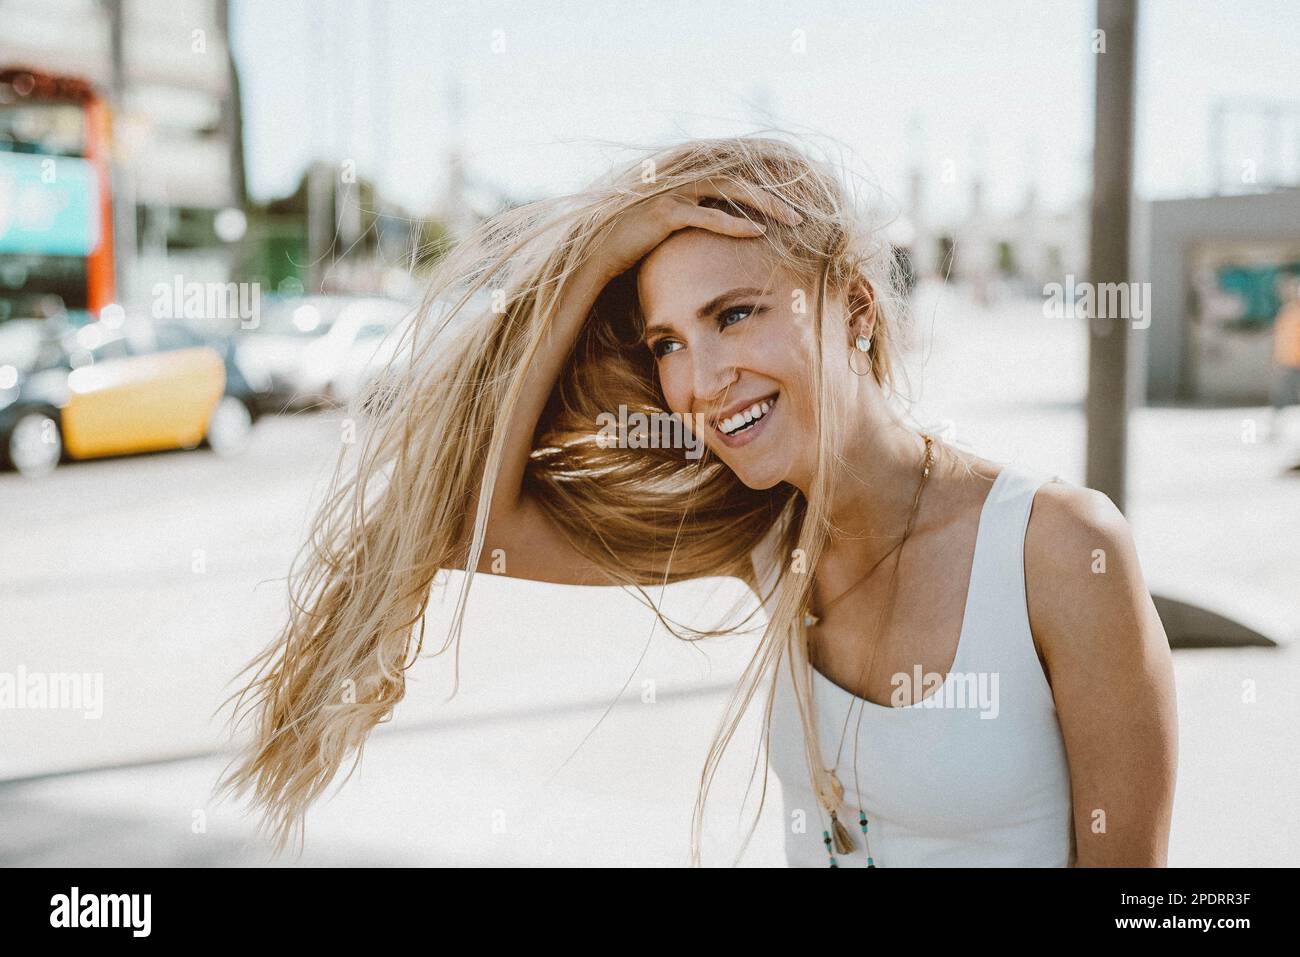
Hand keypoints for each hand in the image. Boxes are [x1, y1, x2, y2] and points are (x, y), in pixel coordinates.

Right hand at [588, 177, 802, 285]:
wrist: (597, 253)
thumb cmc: (632, 246)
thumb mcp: (666, 231)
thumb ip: (691, 222)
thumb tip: (715, 233)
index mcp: (684, 183)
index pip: (732, 179)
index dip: (761, 191)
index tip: (787, 206)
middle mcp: (680, 181)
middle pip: (738, 180)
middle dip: (772, 196)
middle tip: (800, 214)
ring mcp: (672, 194)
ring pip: (729, 191)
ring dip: (764, 204)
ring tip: (791, 220)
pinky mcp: (665, 214)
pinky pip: (707, 216)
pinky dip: (734, 223)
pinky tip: (757, 232)